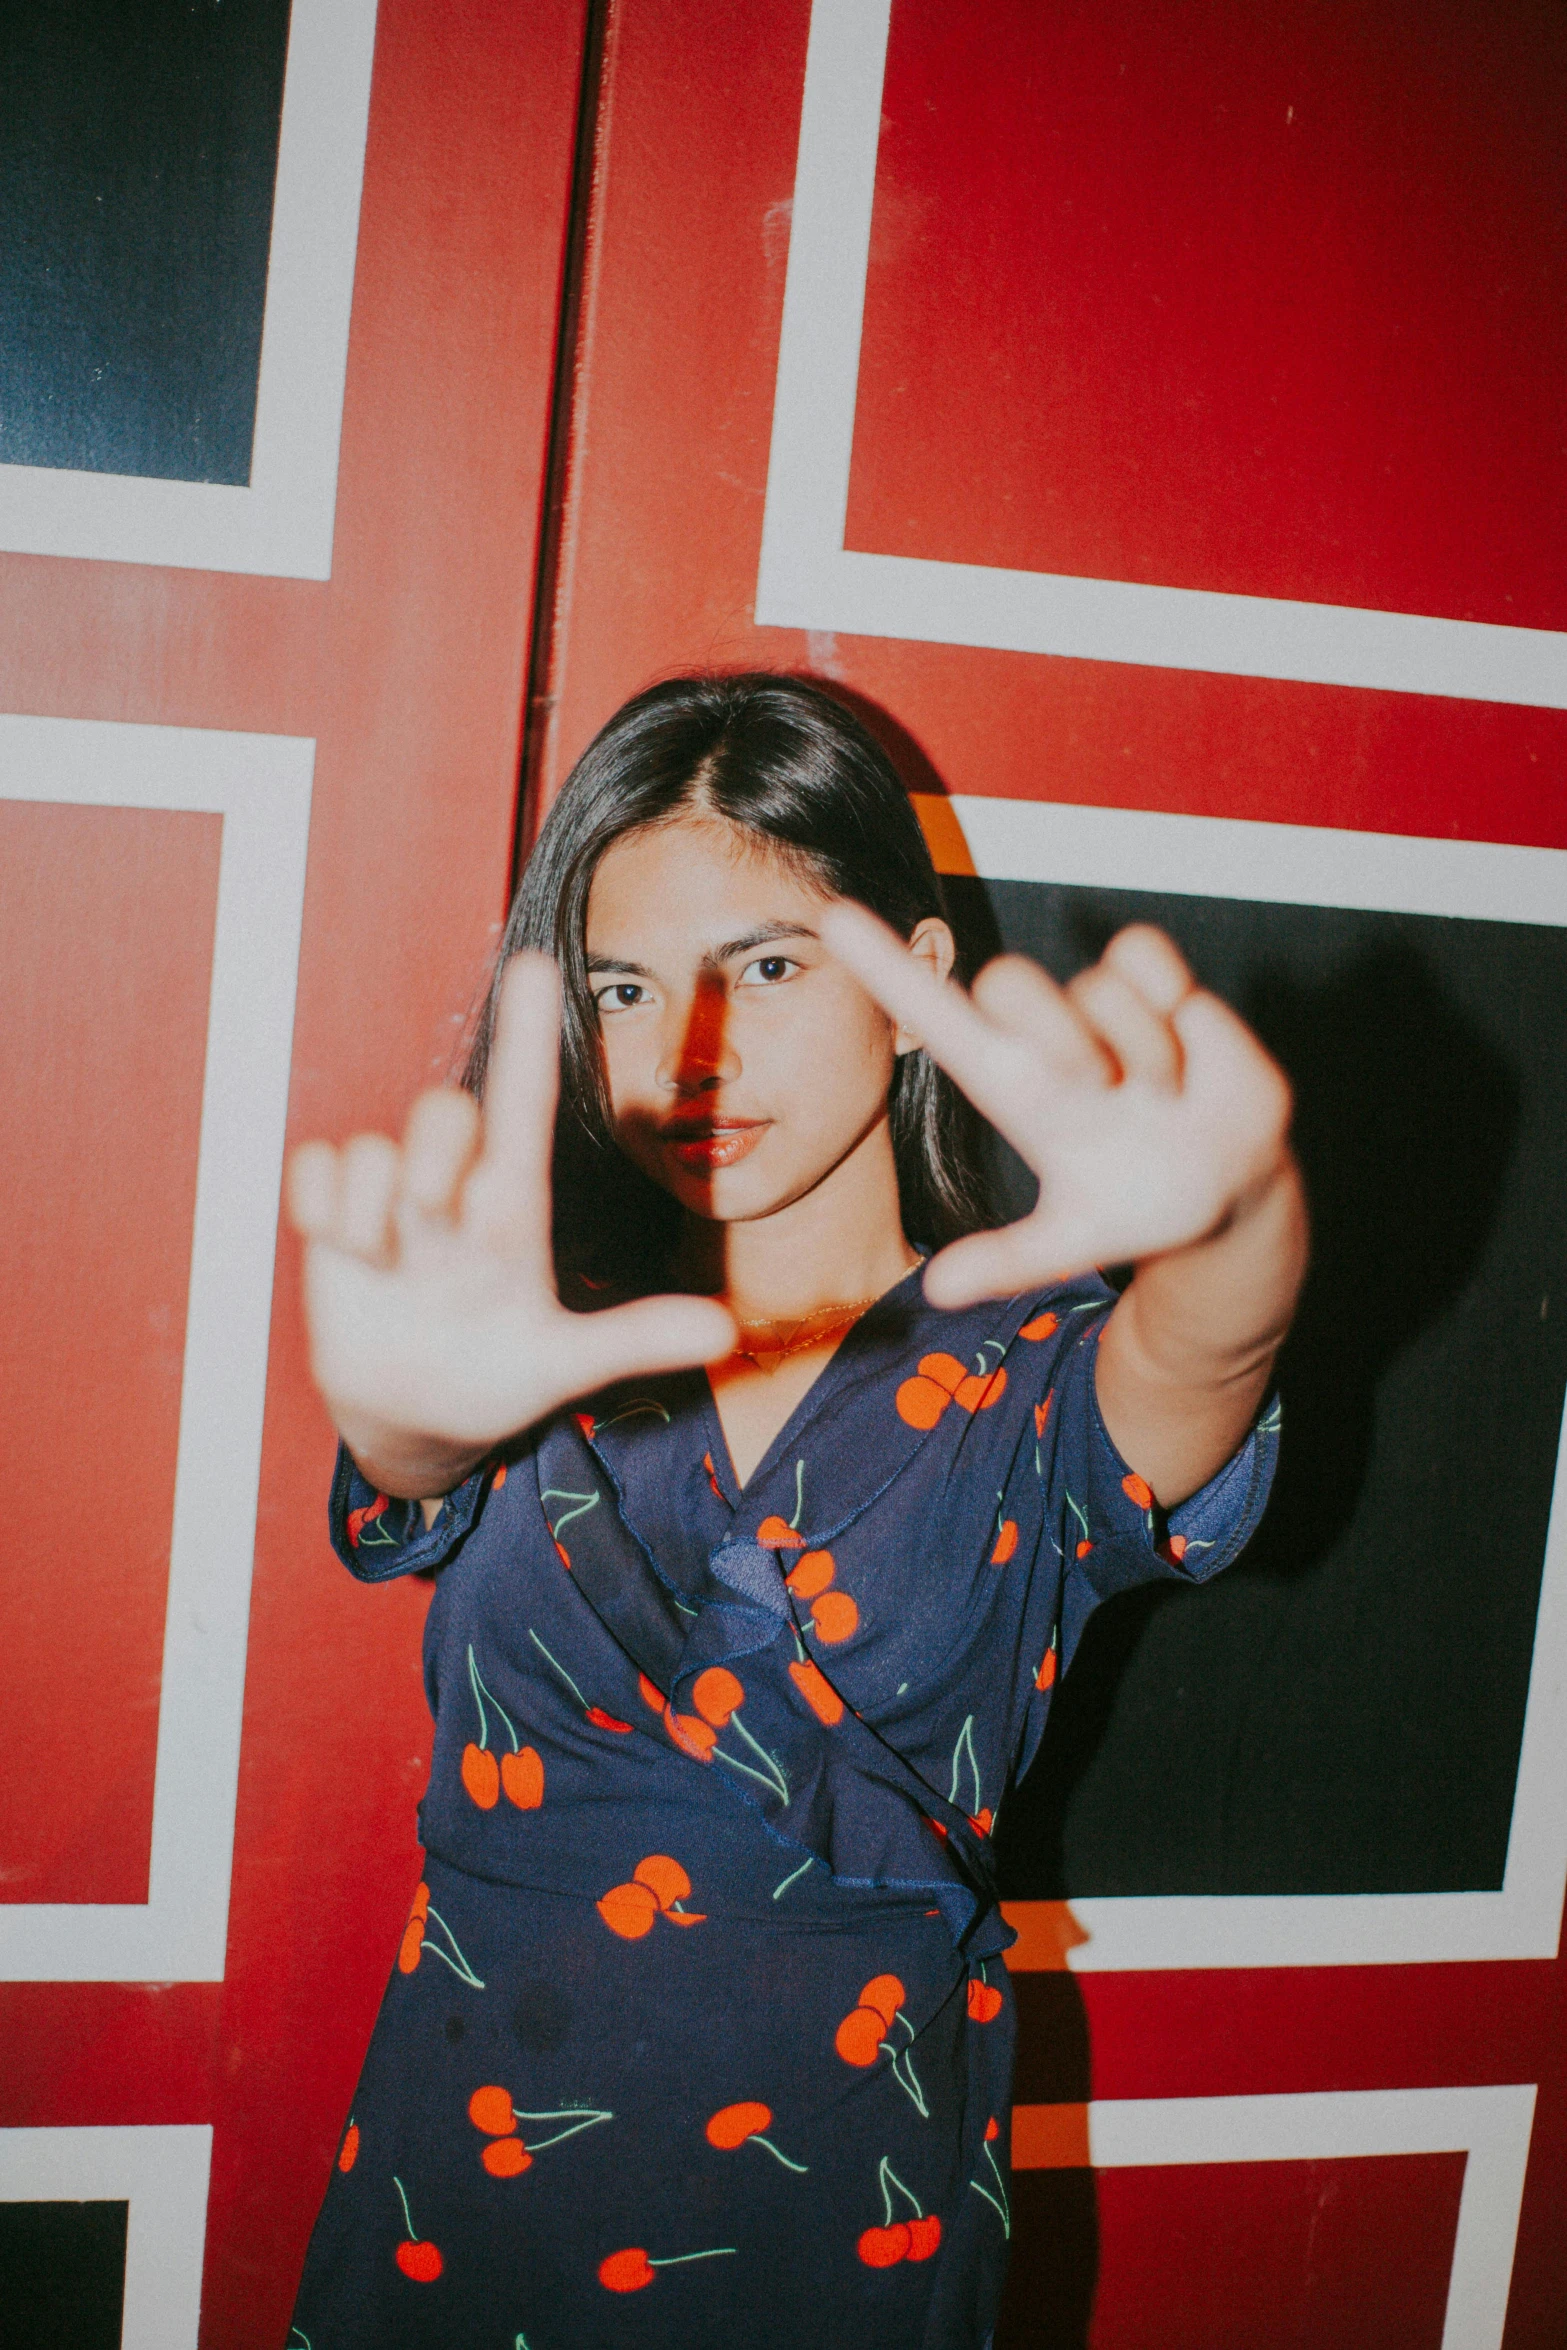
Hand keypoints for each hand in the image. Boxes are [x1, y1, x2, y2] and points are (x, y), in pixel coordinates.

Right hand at [287, 956, 734, 1491]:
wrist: (418, 1417)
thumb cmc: (501, 1373)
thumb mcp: (569, 1361)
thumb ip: (638, 1337)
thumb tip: (723, 1333)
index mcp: (514, 1204)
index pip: (524, 1101)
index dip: (528, 1034)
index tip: (535, 963)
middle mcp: (456, 1185)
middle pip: (443, 1113)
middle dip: (434, 1156)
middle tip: (435, 1220)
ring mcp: (392, 1199)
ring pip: (370, 1150)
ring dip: (373, 1213)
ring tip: (390, 1265)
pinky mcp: (332, 1217)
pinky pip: (313, 1170)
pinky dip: (323, 1209)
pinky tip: (349, 1251)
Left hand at [821, 905, 1292, 1308]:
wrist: (1228, 1188)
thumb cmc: (1133, 1203)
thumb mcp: (1071, 1242)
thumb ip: (1007, 1261)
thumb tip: (937, 1289)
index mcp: (1013, 1086)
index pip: (934, 1017)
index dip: (886, 969)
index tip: (834, 919)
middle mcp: (1046, 1037)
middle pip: (1009, 983)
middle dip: (1061, 1040)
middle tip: (1104, 1092)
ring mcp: (1100, 1007)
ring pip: (1097, 989)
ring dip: (1139, 1052)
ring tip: (1159, 1094)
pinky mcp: (1159, 984)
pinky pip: (1144, 957)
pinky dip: (1170, 1001)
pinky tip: (1183, 1046)